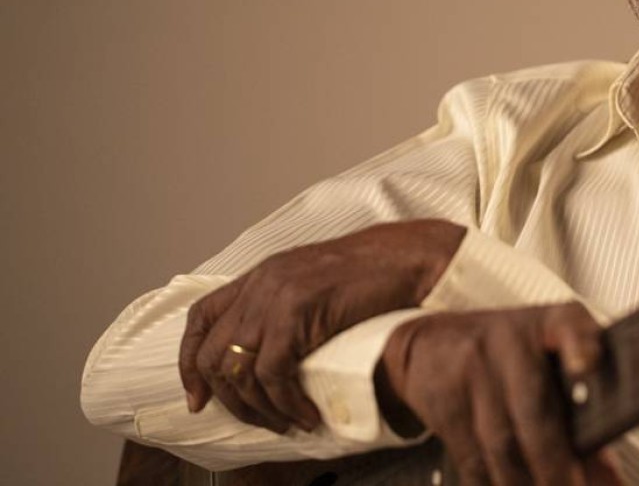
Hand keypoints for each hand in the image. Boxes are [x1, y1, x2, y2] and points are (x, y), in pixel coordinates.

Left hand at [179, 219, 464, 432]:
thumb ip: (287, 305)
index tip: (198, 398)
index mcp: (261, 275)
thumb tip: (273, 350)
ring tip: (288, 422)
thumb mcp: (316, 281)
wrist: (409, 256)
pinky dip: (286, 404)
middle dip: (228, 399)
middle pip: (212, 353)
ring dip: (260, 409)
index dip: (189, 362)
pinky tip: (307, 414)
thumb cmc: (375, 272)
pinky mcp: (296, 313)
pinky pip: (274, 374)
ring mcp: (275, 297)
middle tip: (257, 421)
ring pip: (239, 370)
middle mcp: (260, 284)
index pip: (200, 318)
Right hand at [377, 303, 620, 484]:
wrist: (430, 343)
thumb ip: (580, 410)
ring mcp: (473, 368)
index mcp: (549, 323)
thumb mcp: (547, 360)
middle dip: (555, 463)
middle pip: (534, 407)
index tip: (588, 365)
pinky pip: (471, 455)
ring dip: (523, 483)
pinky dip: (491, 483)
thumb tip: (607, 478)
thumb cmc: (507, 354)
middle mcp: (510, 340)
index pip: (568, 324)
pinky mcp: (444, 399)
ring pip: (500, 442)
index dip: (580, 343)